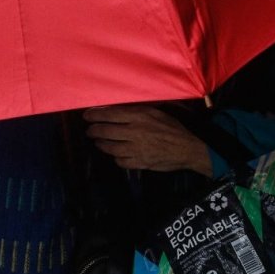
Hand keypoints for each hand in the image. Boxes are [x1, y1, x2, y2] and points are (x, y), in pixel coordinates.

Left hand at [84, 105, 211, 174]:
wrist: (187, 148)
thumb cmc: (173, 127)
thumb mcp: (156, 112)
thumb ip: (137, 111)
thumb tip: (117, 110)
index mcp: (139, 116)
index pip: (110, 114)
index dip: (95, 115)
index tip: (87, 116)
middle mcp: (134, 132)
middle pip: (106, 131)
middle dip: (94, 130)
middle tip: (89, 130)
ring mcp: (135, 149)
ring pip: (109, 147)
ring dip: (101, 144)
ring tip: (98, 142)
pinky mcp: (139, 162)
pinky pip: (120, 161)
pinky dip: (115, 157)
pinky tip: (115, 154)